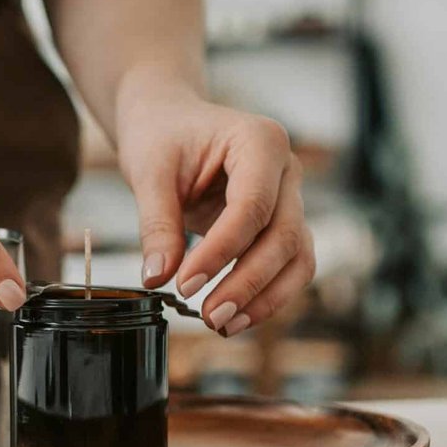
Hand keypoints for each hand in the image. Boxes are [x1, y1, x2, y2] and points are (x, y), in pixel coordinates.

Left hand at [116, 89, 314, 335]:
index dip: (221, 252)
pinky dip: (267, 295)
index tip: (184, 284)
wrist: (171, 122)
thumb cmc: (163, 134)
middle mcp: (287, 169)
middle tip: (209, 316)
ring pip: (297, 257)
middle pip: (284, 236)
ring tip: (223, 324)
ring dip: (265, 297)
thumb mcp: (149, 171)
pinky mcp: (283, 224)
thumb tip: (157, 276)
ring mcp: (291, 197)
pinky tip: (236, 316)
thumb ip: (156, 223)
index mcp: (260, 141)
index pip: (252, 206)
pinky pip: (288, 265)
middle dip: (247, 283)